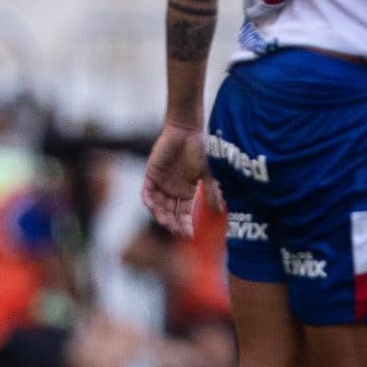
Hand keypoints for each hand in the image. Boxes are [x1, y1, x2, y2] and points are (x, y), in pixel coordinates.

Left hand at [142, 122, 214, 236]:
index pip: (184, 214)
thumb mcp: (207, 174)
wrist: (187, 131)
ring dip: (161, 216)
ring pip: (158, 206)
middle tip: (177, 232)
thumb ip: (211, 192)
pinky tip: (153, 208)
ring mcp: (161, 184)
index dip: (186, 225)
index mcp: (186, 192)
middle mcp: (172, 191)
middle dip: (173, 224)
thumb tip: (220, 211)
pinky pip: (147, 192)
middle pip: (170, 213)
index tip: (189, 236)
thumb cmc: (200, 150)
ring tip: (167, 223)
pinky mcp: (151, 175)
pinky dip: (149, 201)